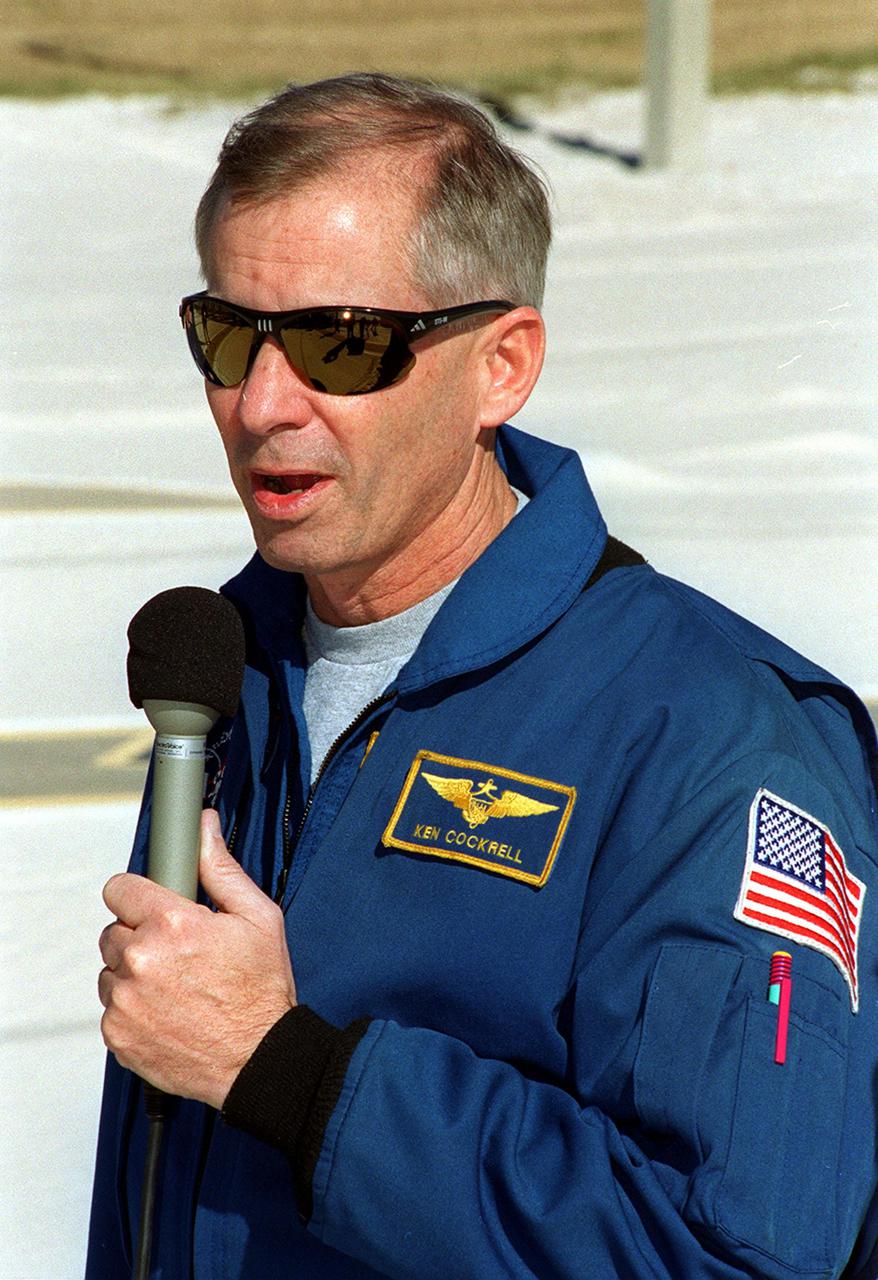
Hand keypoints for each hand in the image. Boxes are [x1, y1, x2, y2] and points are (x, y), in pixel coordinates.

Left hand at [98, 809, 295, 1108]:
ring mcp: (125, 1001)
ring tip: (177, 987)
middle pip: (114, 930)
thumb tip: (203, 826)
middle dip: (141, 936)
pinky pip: (112, 1008)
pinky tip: (169, 1013)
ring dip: (134, 974)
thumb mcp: (257, 917)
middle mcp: (140, 960)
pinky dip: (134, 1009)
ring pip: (111, 970)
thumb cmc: (262, 989)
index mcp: (172, 923)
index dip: (139, 896)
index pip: (119, 888)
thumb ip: (221, 868)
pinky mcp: (117, 1035)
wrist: (259, 1059)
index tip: (155, 907)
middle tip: (180, 954)